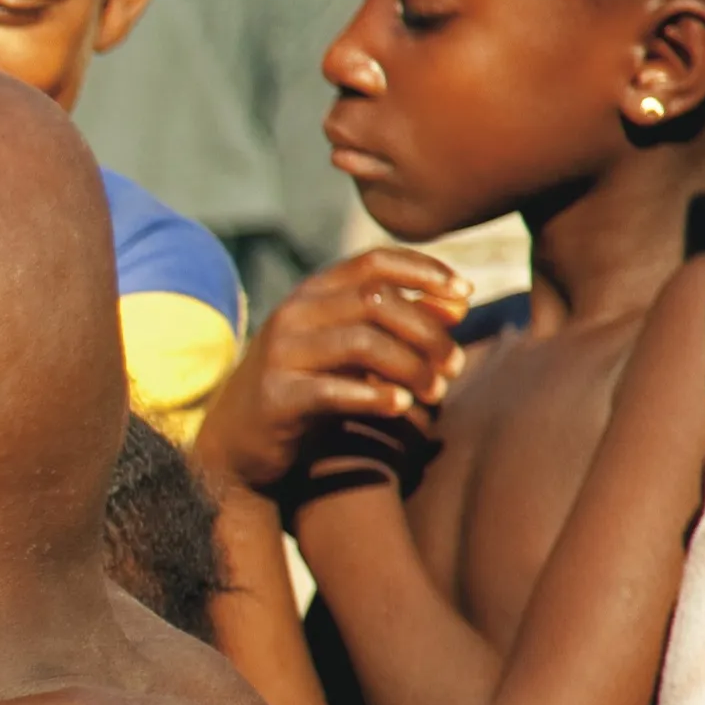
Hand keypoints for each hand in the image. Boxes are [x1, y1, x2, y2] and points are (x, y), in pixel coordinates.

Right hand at [194, 249, 468, 499]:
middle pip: (377, 301)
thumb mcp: (349, 347)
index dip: (425, 271)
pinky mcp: (276, 397)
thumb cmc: (307, 388)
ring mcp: (281, 354)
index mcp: (312, 293)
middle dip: (427, 331)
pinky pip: (333, 391)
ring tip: (435, 392)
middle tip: (455, 365)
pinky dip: (375, 397)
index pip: (375, 262)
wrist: (238, 442)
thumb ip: (397, 323)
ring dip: (411, 366)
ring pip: (362, 342)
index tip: (466, 294)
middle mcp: (293, 314)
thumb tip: (458, 303)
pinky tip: (401, 407)